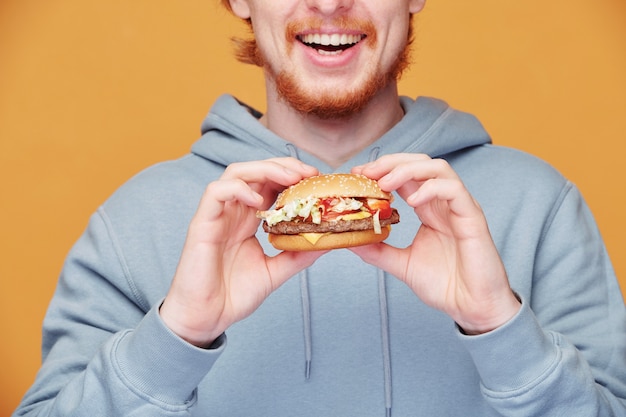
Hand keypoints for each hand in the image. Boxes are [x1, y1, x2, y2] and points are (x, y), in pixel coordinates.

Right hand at [160, 158, 324, 346]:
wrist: (206, 318)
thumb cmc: (233, 295)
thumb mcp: (275, 272)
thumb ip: (296, 255)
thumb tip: (326, 242)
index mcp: (247, 220)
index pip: (269, 184)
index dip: (291, 176)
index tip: (316, 179)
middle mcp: (233, 212)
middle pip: (255, 171)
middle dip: (283, 167)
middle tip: (308, 173)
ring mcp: (217, 216)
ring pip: (236, 174)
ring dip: (264, 169)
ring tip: (289, 178)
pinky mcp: (202, 223)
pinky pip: (215, 192)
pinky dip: (238, 189)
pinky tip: (257, 200)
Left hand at [351, 154, 519, 333]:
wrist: (473, 308)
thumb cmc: (446, 286)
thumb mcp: (403, 264)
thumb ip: (378, 251)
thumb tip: (351, 240)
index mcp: (429, 210)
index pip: (405, 176)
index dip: (382, 170)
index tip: (358, 175)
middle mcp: (444, 203)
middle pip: (420, 163)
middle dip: (391, 162)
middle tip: (366, 172)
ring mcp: (459, 207)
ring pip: (437, 169)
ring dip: (408, 169)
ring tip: (385, 183)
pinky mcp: (472, 217)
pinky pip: (454, 190)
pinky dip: (431, 188)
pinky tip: (412, 201)